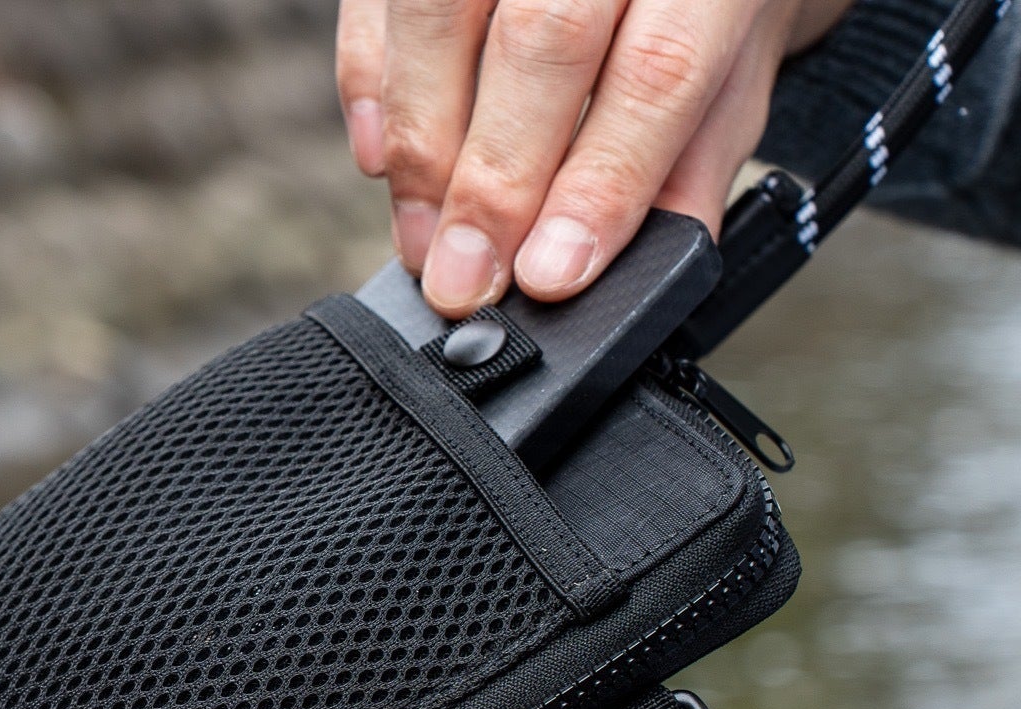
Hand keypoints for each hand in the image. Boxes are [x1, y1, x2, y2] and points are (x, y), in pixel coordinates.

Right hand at [336, 0, 857, 316]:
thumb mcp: (741, 53)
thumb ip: (697, 150)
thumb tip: (648, 260)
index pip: (658, 69)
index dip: (601, 182)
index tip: (551, 273)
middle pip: (542, 43)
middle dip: (494, 182)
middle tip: (466, 280)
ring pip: (439, 17)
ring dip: (422, 148)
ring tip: (424, 241)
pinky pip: (377, 4)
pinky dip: (369, 88)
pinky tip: (383, 159)